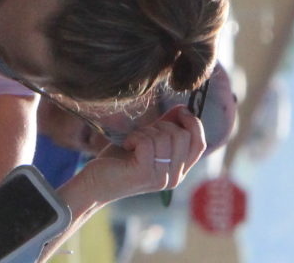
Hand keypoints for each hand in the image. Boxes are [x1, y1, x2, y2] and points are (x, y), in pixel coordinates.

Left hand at [72, 105, 206, 202]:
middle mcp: (174, 178)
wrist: (94, 184)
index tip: (181, 110)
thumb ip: (165, 129)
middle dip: (162, 125)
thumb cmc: (119, 161)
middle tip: (142, 132)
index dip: (194, 124)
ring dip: (145, 132)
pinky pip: (147, 142)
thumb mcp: (147, 142)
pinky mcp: (144, 173)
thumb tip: (183, 108)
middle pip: (183, 136)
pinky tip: (126, 145)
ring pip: (164, 137)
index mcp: (178, 171)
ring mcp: (161, 178)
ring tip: (131, 141)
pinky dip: (134, 137)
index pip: (199, 144)